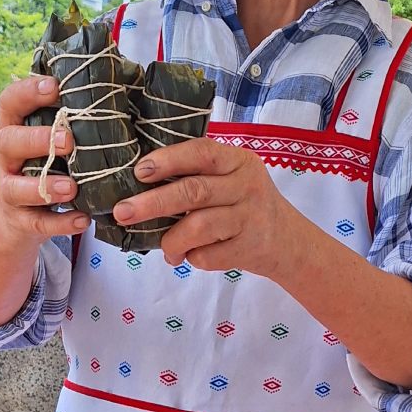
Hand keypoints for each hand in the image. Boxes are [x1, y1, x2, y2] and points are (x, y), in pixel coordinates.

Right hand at [0, 75, 86, 249]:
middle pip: (10, 141)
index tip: (55, 86)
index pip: (11, 101)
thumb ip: (71, 117)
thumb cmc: (46, 164)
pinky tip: (84, 220)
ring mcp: (8, 189)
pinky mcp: (20, 220)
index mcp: (13, 126)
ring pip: (17, 187)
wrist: (19, 217)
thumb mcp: (51, 138)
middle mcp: (4, 155)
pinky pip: (38, 223)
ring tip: (71, 187)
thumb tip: (123, 81)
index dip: (29, 91)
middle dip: (38, 140)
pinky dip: (61, 223)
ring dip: (45, 186)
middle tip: (68, 140)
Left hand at [113, 137, 300, 278]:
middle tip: (122, 212)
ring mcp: (251, 217)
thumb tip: (139, 186)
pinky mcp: (251, 248)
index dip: (168, 161)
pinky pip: (209, 255)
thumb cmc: (245, 205)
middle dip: (152, 203)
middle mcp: (247, 185)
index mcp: (238, 160)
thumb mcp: (232, 179)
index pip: (200, 153)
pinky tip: (192, 256)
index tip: (139, 171)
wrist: (289, 241)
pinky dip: (193, 258)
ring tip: (166, 249)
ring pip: (199, 227)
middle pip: (193, 191)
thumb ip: (198, 175)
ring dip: (172, 240)